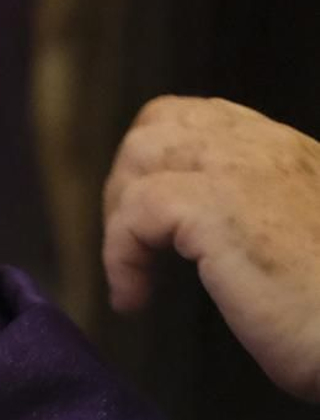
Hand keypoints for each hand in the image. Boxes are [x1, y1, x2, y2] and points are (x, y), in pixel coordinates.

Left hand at [104, 96, 319, 399]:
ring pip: (142, 154)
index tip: (156, 221)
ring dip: (119, 213)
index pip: (205, 120)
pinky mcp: (217, 210)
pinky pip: (135, 211)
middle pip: (161, 123)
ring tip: (130, 272)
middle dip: (129, 179)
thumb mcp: (313, 245)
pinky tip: (135, 299)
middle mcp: (268, 149)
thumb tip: (230, 242)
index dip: (165, 160)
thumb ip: (277, 221)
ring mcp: (241, 173)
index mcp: (292, 154)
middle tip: (132, 245)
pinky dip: (120, 255)